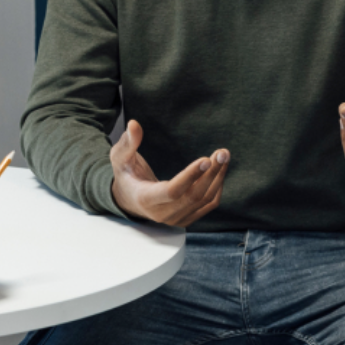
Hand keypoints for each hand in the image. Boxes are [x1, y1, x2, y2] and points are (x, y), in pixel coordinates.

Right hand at [110, 120, 228, 226]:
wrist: (130, 200)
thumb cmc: (126, 176)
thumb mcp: (120, 158)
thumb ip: (128, 143)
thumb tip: (134, 124)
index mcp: (145, 199)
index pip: (172, 191)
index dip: (190, 176)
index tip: (206, 159)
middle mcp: (162, 213)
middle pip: (194, 195)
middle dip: (211, 173)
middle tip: (222, 153)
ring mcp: (176, 219)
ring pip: (204, 199)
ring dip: (218, 177)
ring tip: (223, 156)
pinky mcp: (187, 219)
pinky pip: (208, 205)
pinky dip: (217, 187)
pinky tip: (219, 170)